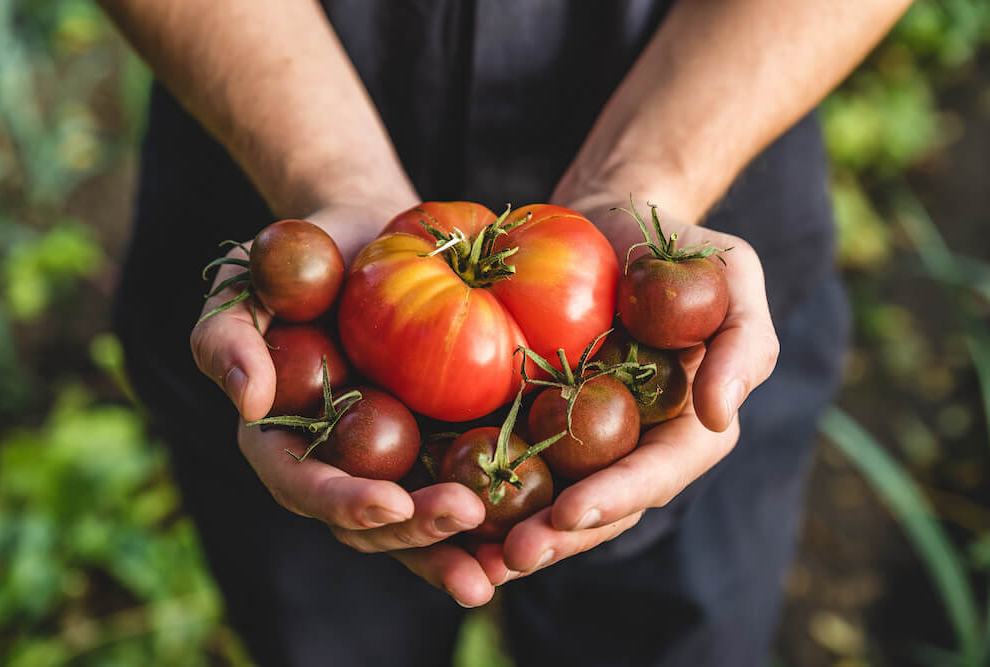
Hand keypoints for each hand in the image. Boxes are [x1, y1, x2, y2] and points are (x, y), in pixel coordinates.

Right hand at [191, 203, 495, 607]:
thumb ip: (225, 338)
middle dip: (416, 534)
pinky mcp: (440, 444)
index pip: (304, 486)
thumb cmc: (298, 257)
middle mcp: (339, 465)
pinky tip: (534, 531)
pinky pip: (464, 487)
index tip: (391, 503)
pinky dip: (495, 519)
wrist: (369, 238)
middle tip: (465, 517)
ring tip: (504, 566)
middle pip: (369, 523)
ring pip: (419, 525)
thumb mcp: (243, 283)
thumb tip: (245, 403)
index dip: (344, 502)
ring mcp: (393, 461)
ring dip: (457, 550)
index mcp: (284, 442)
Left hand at [468, 189, 778, 581]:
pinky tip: (443, 511)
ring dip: (516, 535)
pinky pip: (510, 463)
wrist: (608, 225)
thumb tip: (720, 414)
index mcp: (686, 427)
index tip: (574, 512)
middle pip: (600, 507)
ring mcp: (581, 441)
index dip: (618, 496)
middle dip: (559, 537)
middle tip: (511, 558)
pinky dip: (481, 493)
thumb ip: (744, 341)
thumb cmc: (679, 247)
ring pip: (550, 502)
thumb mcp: (732, 273)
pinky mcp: (534, 420)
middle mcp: (633, 447)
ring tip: (473, 563)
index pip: (658, 473)